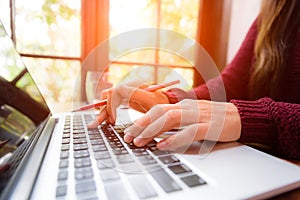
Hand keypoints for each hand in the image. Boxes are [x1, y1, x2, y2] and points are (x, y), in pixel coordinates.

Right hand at [87, 81, 169, 127]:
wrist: (168, 103)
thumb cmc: (162, 103)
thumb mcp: (152, 101)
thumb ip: (137, 94)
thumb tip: (119, 88)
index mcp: (133, 86)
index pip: (115, 91)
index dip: (111, 106)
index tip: (113, 120)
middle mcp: (127, 87)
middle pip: (108, 96)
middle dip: (101, 111)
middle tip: (94, 125)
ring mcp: (126, 93)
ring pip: (108, 101)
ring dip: (102, 112)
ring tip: (95, 125)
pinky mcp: (126, 99)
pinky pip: (113, 104)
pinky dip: (108, 113)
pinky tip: (105, 122)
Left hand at [123, 99, 241, 149]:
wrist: (241, 116)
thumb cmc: (215, 118)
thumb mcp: (193, 116)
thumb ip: (178, 120)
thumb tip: (158, 130)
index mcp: (184, 105)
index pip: (158, 109)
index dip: (142, 119)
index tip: (130, 130)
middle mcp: (189, 108)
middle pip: (160, 112)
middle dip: (141, 125)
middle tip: (128, 137)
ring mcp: (199, 116)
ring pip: (170, 119)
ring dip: (152, 131)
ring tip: (140, 141)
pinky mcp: (210, 126)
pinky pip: (189, 131)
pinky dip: (175, 138)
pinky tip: (163, 145)